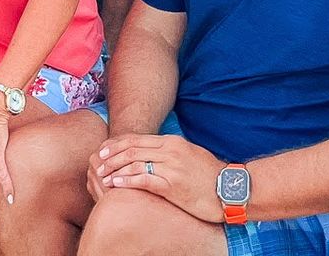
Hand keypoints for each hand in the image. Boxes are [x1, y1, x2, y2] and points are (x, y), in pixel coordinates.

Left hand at [90, 134, 223, 223]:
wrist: (231, 189)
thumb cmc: (210, 175)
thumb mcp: (189, 155)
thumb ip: (170, 152)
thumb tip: (152, 153)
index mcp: (172, 142)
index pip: (138, 139)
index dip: (118, 144)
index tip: (105, 151)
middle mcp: (170, 150)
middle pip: (132, 148)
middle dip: (111, 155)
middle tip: (98, 162)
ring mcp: (171, 167)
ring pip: (134, 162)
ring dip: (115, 169)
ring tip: (102, 176)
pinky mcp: (173, 185)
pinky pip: (144, 180)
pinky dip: (127, 181)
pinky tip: (116, 184)